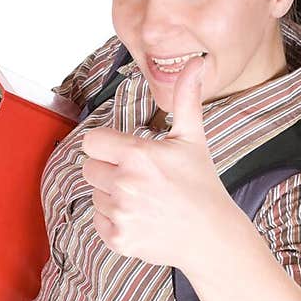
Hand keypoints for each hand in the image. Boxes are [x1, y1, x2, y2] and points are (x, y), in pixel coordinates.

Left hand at [79, 53, 226, 269]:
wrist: (210, 236)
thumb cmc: (202, 187)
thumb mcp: (193, 139)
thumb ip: (186, 98)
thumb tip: (195, 63)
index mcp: (137, 155)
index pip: (91, 142)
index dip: (106, 145)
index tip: (122, 152)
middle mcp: (124, 183)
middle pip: (89, 168)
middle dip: (108, 170)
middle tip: (138, 177)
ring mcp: (120, 213)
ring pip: (94, 195)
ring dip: (111, 196)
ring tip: (142, 199)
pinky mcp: (117, 238)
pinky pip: (97, 220)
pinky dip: (113, 220)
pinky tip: (139, 217)